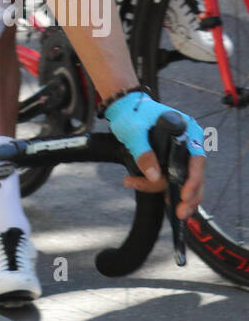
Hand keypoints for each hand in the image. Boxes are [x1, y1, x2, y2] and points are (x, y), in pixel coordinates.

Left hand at [105, 91, 205, 219]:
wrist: (123, 107)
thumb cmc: (132, 114)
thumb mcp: (134, 131)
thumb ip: (143, 152)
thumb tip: (154, 176)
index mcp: (188, 131)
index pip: (197, 160)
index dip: (194, 180)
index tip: (184, 195)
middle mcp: (188, 143)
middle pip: (195, 175)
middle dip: (187, 196)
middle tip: (180, 213)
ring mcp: (180, 153)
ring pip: (183, 180)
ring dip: (168, 192)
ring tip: (148, 194)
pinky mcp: (170, 160)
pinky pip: (171, 178)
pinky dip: (159, 186)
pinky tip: (144, 188)